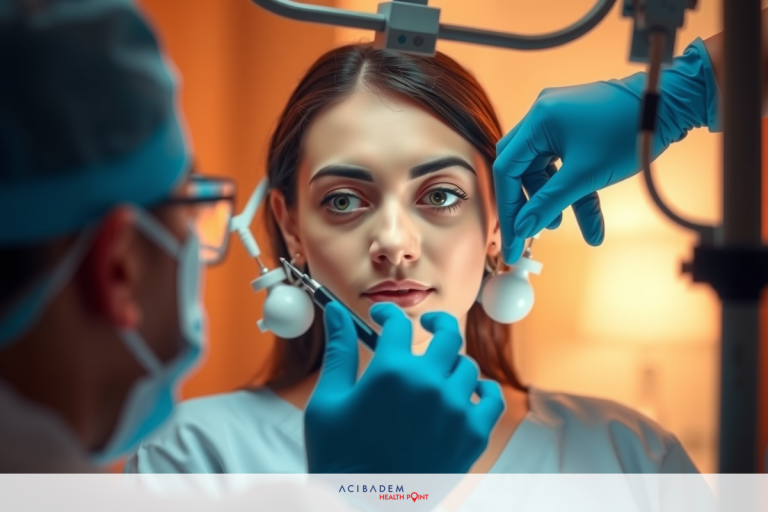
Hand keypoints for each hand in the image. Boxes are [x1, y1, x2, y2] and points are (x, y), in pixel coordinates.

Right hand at [305, 302, 504, 472]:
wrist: (362, 509)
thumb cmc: (339, 459)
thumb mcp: (327, 401)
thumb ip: (339, 350)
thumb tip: (334, 311)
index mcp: (391, 372)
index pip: (398, 323)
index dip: (388, 314)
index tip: (382, 318)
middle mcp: (429, 385)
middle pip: (446, 333)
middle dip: (434, 323)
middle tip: (425, 326)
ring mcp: (456, 411)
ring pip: (467, 366)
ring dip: (452, 362)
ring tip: (437, 371)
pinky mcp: (472, 437)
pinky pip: (492, 399)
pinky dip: (483, 390)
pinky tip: (467, 392)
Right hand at [493, 38, 719, 263]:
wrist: (669, 106)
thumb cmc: (630, 130)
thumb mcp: (585, 175)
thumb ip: (548, 203)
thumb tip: (523, 228)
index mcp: (539, 120)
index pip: (507, 169)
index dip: (508, 208)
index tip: (512, 240)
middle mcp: (542, 116)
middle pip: (519, 169)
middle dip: (525, 204)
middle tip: (527, 234)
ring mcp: (558, 121)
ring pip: (542, 169)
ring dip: (550, 198)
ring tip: (562, 223)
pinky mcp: (574, 128)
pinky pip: (562, 163)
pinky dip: (570, 188)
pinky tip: (587, 215)